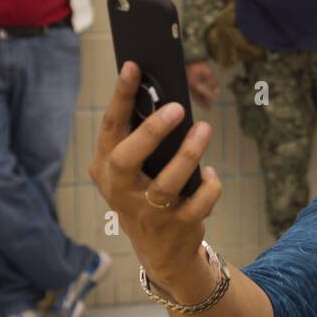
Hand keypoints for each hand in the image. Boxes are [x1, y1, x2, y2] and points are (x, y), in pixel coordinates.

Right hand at [89, 61, 223, 289]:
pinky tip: (211, 175)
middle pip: (126, 159)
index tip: (133, 66)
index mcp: (106, 168)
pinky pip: (199, 202)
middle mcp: (120, 191)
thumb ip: (142, 139)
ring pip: (167, 183)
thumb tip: (165, 97)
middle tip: (177, 107)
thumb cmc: (146, 193)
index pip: (109, 127)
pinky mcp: (177, 226)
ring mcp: (147, 212)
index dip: (120, 96)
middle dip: (151, 131)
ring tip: (204, 130)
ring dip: (188, 154)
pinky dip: (210, 185)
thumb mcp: (135, 169)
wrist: (160, 250)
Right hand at [186, 60, 218, 109]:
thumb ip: (213, 81)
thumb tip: (217, 91)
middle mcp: (190, 85)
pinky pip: (194, 94)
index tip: (216, 98)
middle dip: (203, 103)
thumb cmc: (199, 65)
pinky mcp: (189, 85)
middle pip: (197, 97)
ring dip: (201, 102)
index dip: (210, 94)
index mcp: (194, 82)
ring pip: (195, 96)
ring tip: (207, 107)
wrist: (190, 60)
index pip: (202, 90)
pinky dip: (199, 98)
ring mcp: (188, 86)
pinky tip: (203, 100)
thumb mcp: (208, 72)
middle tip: (209, 109)